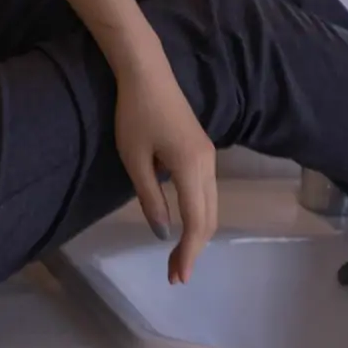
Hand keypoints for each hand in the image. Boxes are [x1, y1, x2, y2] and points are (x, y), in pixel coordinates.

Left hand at [112, 50, 216, 283]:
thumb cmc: (135, 114)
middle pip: (210, 217)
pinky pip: (207, 191)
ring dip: (197, 233)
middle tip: (176, 275)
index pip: (196, 221)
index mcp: (191, 167)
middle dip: (195, 249)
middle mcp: (208, 164)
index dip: (188, 252)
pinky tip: (182, 224)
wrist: (147, 72)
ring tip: (178, 257)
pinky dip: (198, 214)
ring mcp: (208, 156)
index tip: (176, 276)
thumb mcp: (135, 160)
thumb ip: (151, 199)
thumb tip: (165, 234)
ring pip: (211, 205)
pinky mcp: (202, 150)